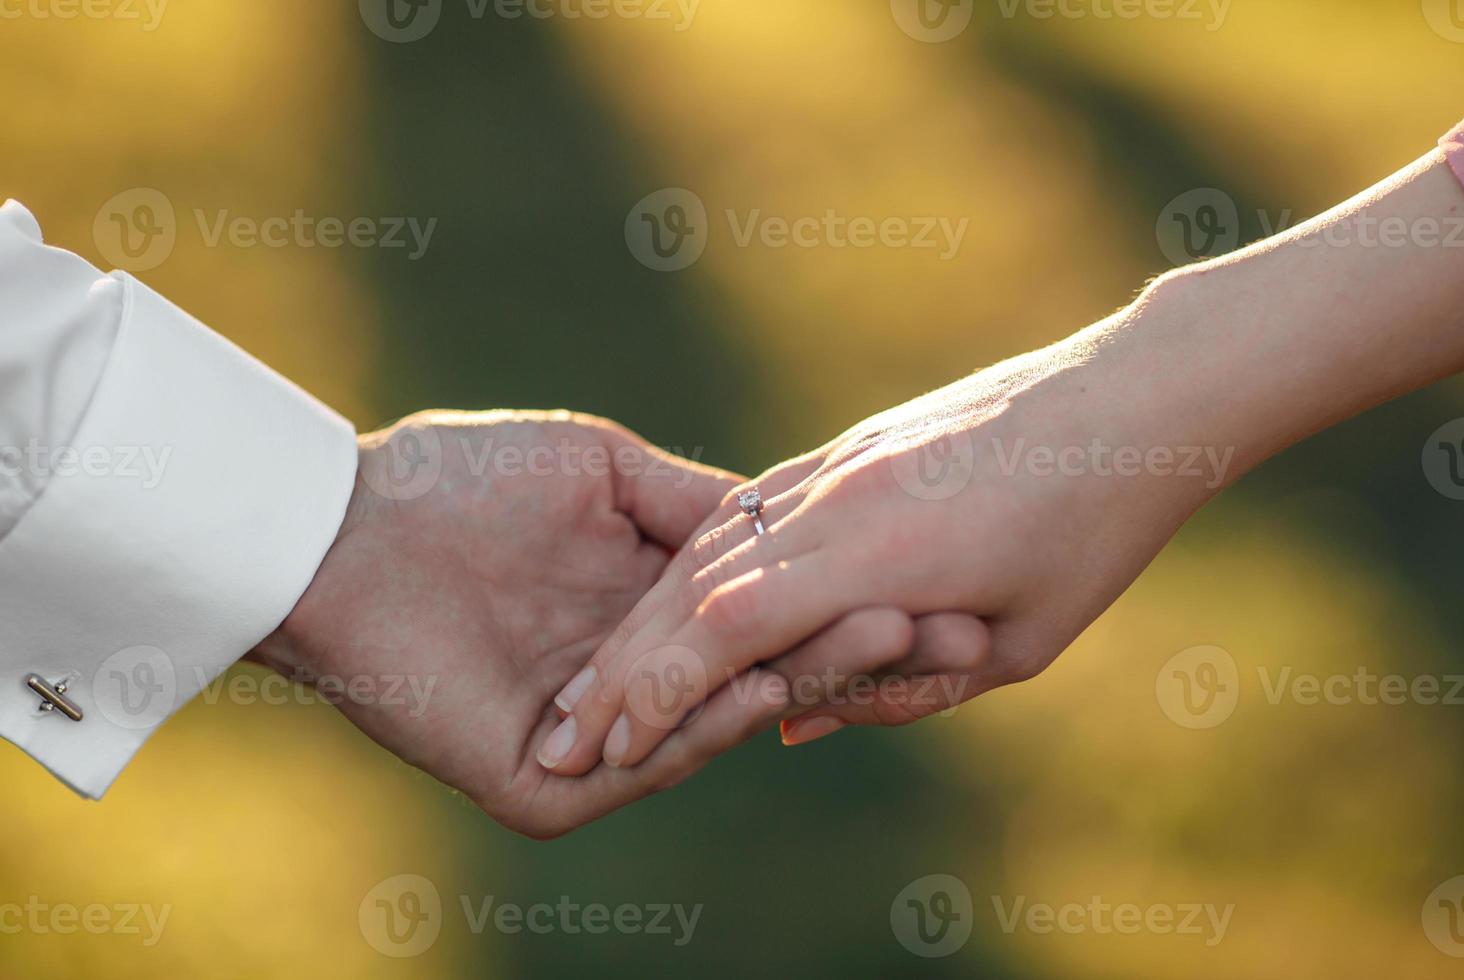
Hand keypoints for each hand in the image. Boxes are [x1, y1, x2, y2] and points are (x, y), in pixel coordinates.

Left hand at [251, 410, 930, 837]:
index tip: (932, 565)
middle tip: (950, 619)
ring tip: (888, 637)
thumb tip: (787, 516)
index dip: (844, 597)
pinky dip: (707, 728)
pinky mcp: (540, 785)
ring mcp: (590, 739)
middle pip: (758, 679)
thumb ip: (698, 507)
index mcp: (647, 612)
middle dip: (852, 651)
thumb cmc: (460, 478)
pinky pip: (642, 764)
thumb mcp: (606, 472)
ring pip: (716, 727)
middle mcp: (631, 681)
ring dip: (804, 685)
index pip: (763, 621)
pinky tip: (773, 687)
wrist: (343, 523)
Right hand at [537, 288, 1228, 772]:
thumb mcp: (1009, 648)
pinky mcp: (846, 445)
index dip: (658, 685)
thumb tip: (787, 724)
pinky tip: (669, 597)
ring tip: (598, 670)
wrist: (1126, 401)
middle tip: (564, 721)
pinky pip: (748, 506)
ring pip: (712, 540)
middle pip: (695, 582)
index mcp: (881, 555)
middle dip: (624, 659)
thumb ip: (892, 690)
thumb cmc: (1089, 540)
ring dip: (646, 610)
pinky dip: (697, 559)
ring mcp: (835, 461)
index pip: (729, 625)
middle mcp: (837, 499)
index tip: (603, 737)